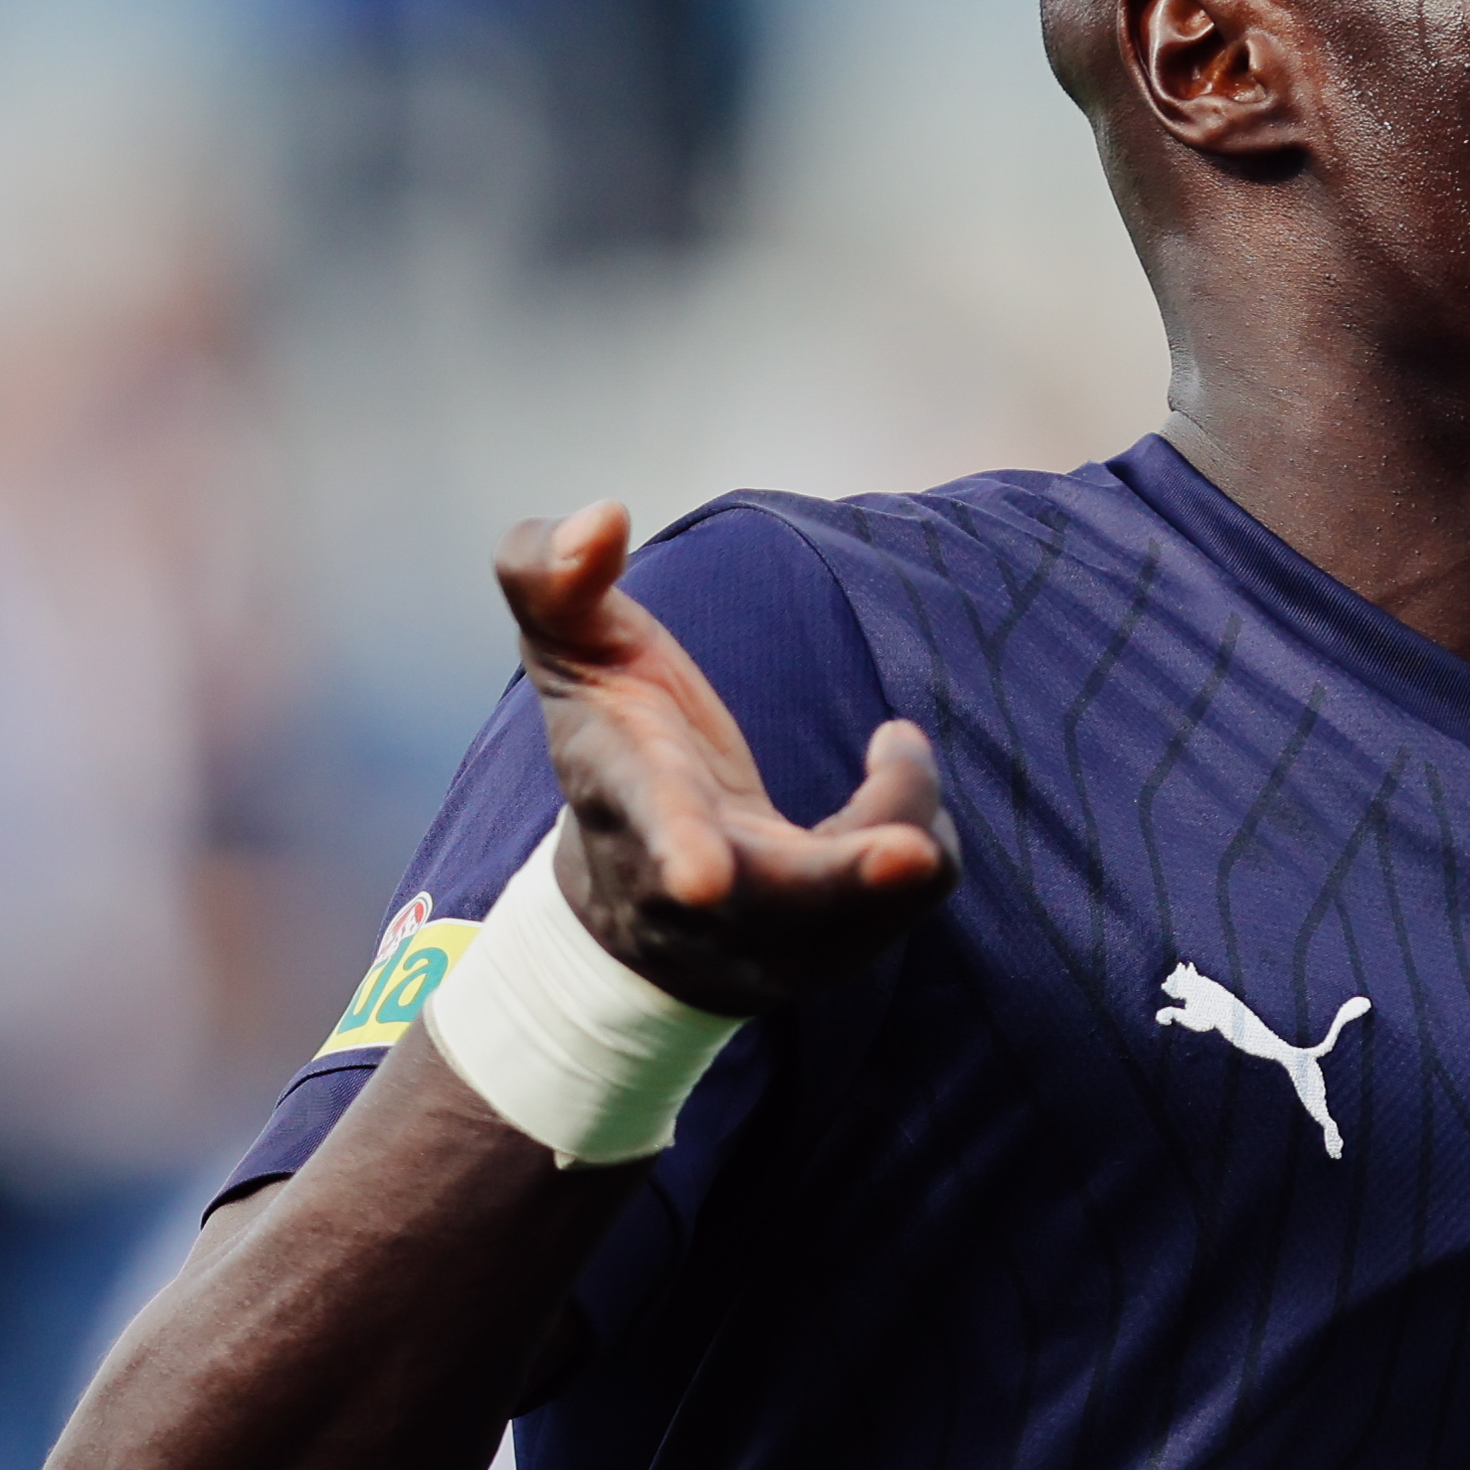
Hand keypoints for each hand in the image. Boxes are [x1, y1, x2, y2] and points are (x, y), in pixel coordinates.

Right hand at [496, 504, 961, 1010]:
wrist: (630, 908)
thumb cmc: (611, 745)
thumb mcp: (569, 653)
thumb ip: (548, 576)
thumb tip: (600, 516)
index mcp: (628, 799)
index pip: (651, 821)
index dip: (677, 843)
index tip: (702, 879)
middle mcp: (693, 892)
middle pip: (787, 897)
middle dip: (849, 879)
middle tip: (913, 848)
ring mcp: (760, 940)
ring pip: (872, 900)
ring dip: (907, 811)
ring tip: (892, 747)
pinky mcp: (823, 953)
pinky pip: (909, 894)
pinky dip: (920, 833)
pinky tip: (891, 788)